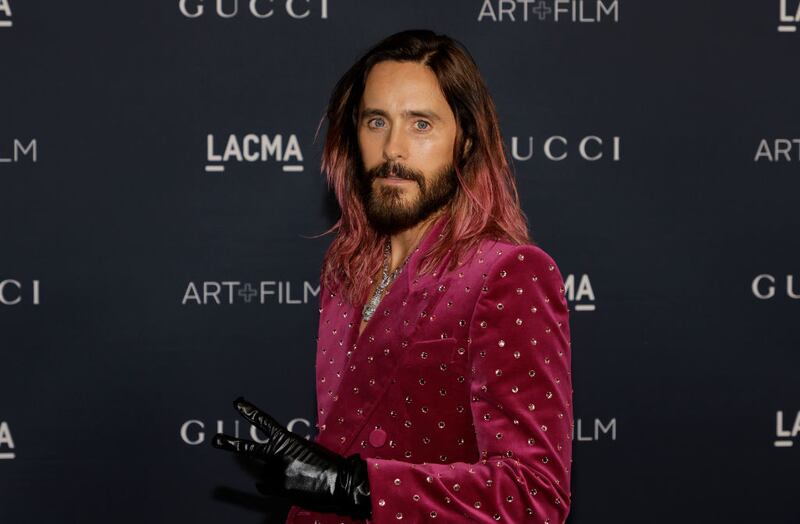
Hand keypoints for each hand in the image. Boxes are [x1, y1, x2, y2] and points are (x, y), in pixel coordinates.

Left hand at [211, 396, 371, 519]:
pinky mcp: (278, 489)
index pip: (264, 422)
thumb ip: (288, 449)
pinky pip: (266, 487)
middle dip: (230, 443)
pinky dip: (272, 486)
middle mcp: (278, 455)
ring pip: (264, 473)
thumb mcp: (307, 448)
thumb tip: (275, 459)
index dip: (249, 412)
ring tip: (293, 475)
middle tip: (216, 440)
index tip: (238, 404)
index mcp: (287, 439)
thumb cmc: (328, 463)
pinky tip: (285, 485)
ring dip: (274, 474)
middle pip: (249, 449)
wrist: (340, 482)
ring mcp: (277, 473)